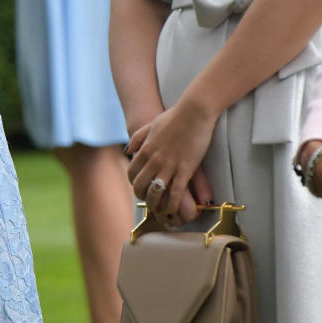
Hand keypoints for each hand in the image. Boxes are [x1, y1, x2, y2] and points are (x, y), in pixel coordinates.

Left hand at [127, 98, 216, 222]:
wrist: (194, 112)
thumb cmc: (174, 116)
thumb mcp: (150, 125)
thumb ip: (138, 138)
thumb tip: (127, 150)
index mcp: (145, 150)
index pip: (131, 173)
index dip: (134, 184)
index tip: (140, 187)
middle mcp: (154, 160)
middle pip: (140, 186)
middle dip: (143, 197)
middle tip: (149, 201)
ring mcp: (169, 166)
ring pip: (156, 193)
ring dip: (156, 205)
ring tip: (160, 210)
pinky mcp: (185, 170)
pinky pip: (175, 193)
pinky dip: (172, 205)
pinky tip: (173, 210)